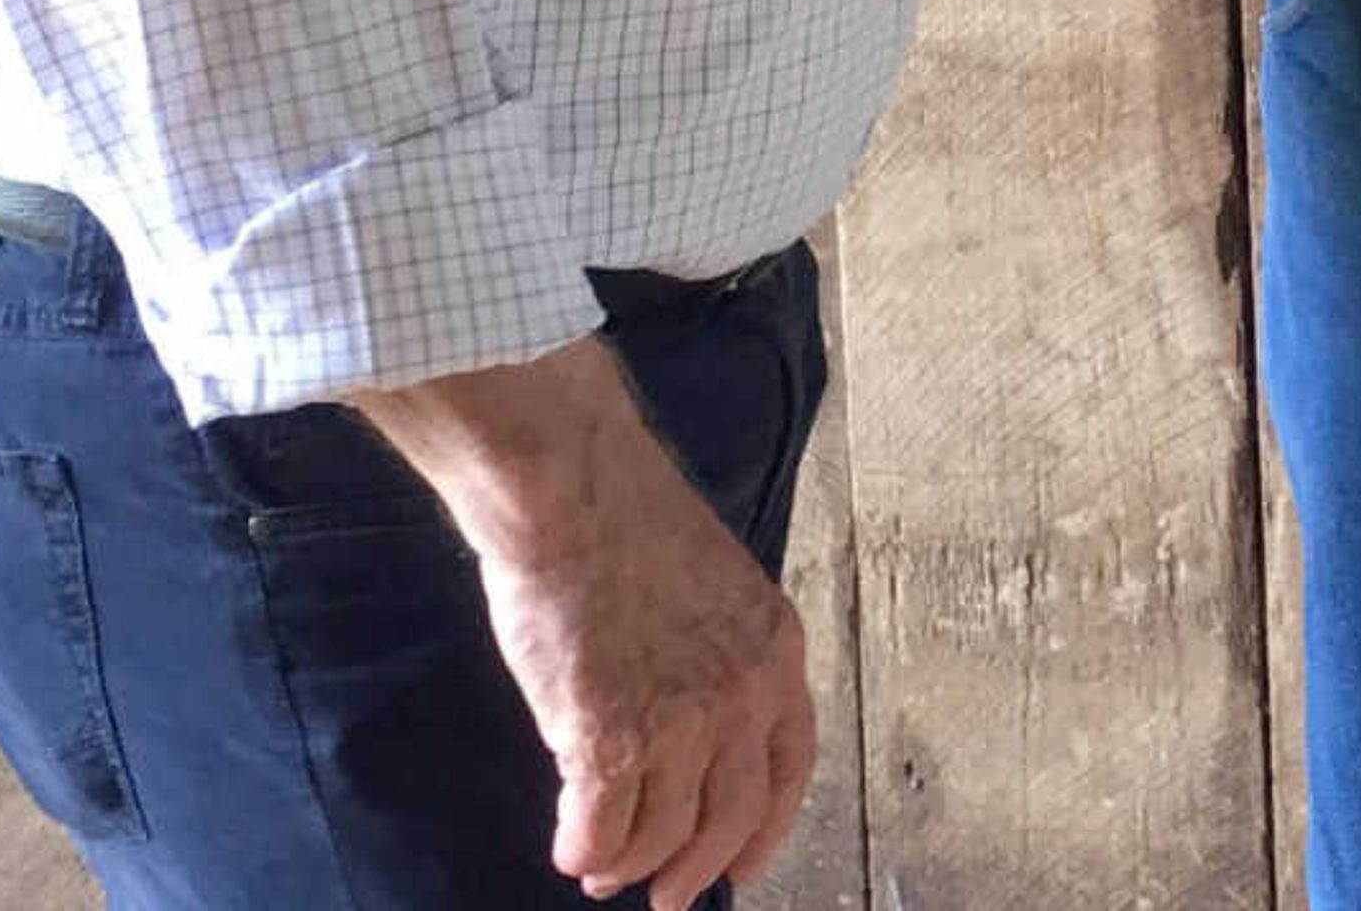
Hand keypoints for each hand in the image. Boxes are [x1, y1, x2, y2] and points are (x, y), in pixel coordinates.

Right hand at [355, 337, 817, 907]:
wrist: (570, 490)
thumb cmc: (622, 517)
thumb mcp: (711, 582)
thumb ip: (714, 653)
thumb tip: (688, 727)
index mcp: (776, 649)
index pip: (790, 766)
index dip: (767, 828)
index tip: (744, 863)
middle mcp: (741, 695)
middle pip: (732, 818)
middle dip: (698, 870)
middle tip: (669, 898)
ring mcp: (680, 722)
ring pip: (662, 835)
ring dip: (628, 862)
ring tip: (600, 869)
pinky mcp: (610, 740)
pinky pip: (601, 828)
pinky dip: (584, 848)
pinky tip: (569, 848)